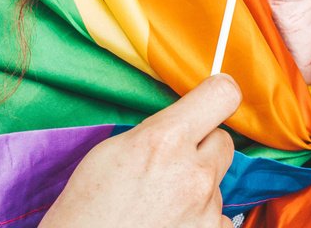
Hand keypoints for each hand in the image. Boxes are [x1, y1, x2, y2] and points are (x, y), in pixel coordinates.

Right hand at [41, 74, 239, 227]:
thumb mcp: (113, 151)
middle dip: (202, 147)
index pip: (221, 95)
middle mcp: (194, 172)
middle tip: (172, 163)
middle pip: (223, 140)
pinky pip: (217, 215)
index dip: (219, 94)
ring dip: (197, 187)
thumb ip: (157, 131)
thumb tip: (184, 122)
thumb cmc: (87, 208)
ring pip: (217, 181)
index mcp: (165, 139)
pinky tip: (171, 222)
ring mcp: (206, 208)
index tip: (215, 99)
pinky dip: (198, 217)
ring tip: (161, 203)